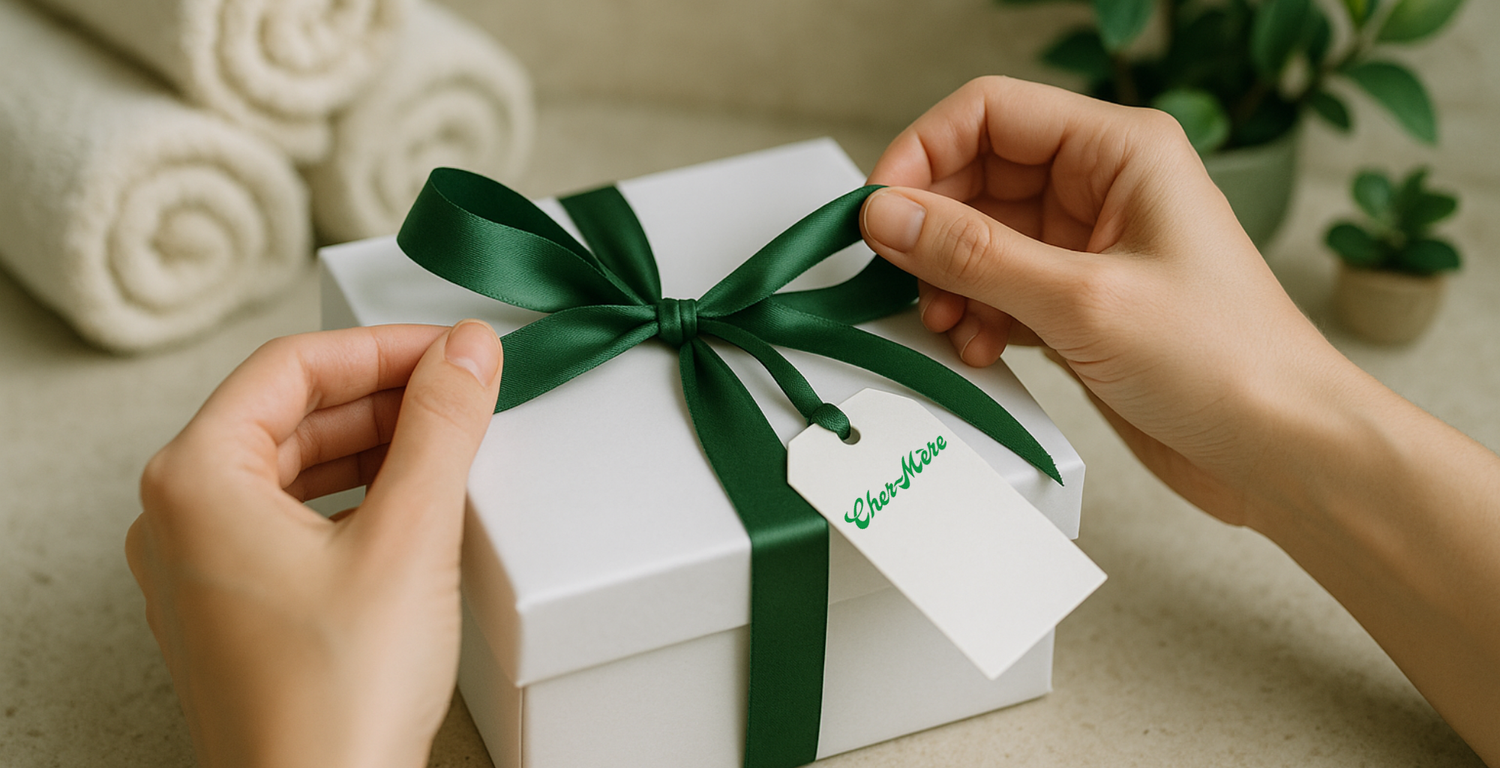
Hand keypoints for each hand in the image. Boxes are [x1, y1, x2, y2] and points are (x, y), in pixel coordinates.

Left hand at [127, 322, 502, 767]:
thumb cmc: (335, 701)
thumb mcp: (408, 538)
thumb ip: (441, 427)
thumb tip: (466, 353)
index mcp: (194, 481)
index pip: (291, 366)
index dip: (381, 346)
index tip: (449, 348)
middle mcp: (178, 520)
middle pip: (287, 414)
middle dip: (382, 396)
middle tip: (460, 388)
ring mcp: (200, 571)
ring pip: (290, 468)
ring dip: (372, 445)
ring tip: (446, 440)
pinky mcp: (234, 612)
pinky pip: (290, 521)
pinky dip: (354, 498)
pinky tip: (411, 505)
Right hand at [859, 76, 1351, 528]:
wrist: (1281, 451)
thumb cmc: (1227, 363)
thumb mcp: (1082, 302)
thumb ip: (975, 255)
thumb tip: (887, 214)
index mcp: (1122, 151)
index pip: (992, 112)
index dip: (923, 151)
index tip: (880, 207)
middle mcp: (1103, 188)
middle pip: (978, 175)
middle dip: (934, 228)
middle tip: (905, 276)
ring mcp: (1090, 248)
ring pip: (982, 237)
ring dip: (952, 280)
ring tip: (950, 323)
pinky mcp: (1080, 304)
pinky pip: (1000, 289)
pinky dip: (977, 316)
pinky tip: (979, 349)